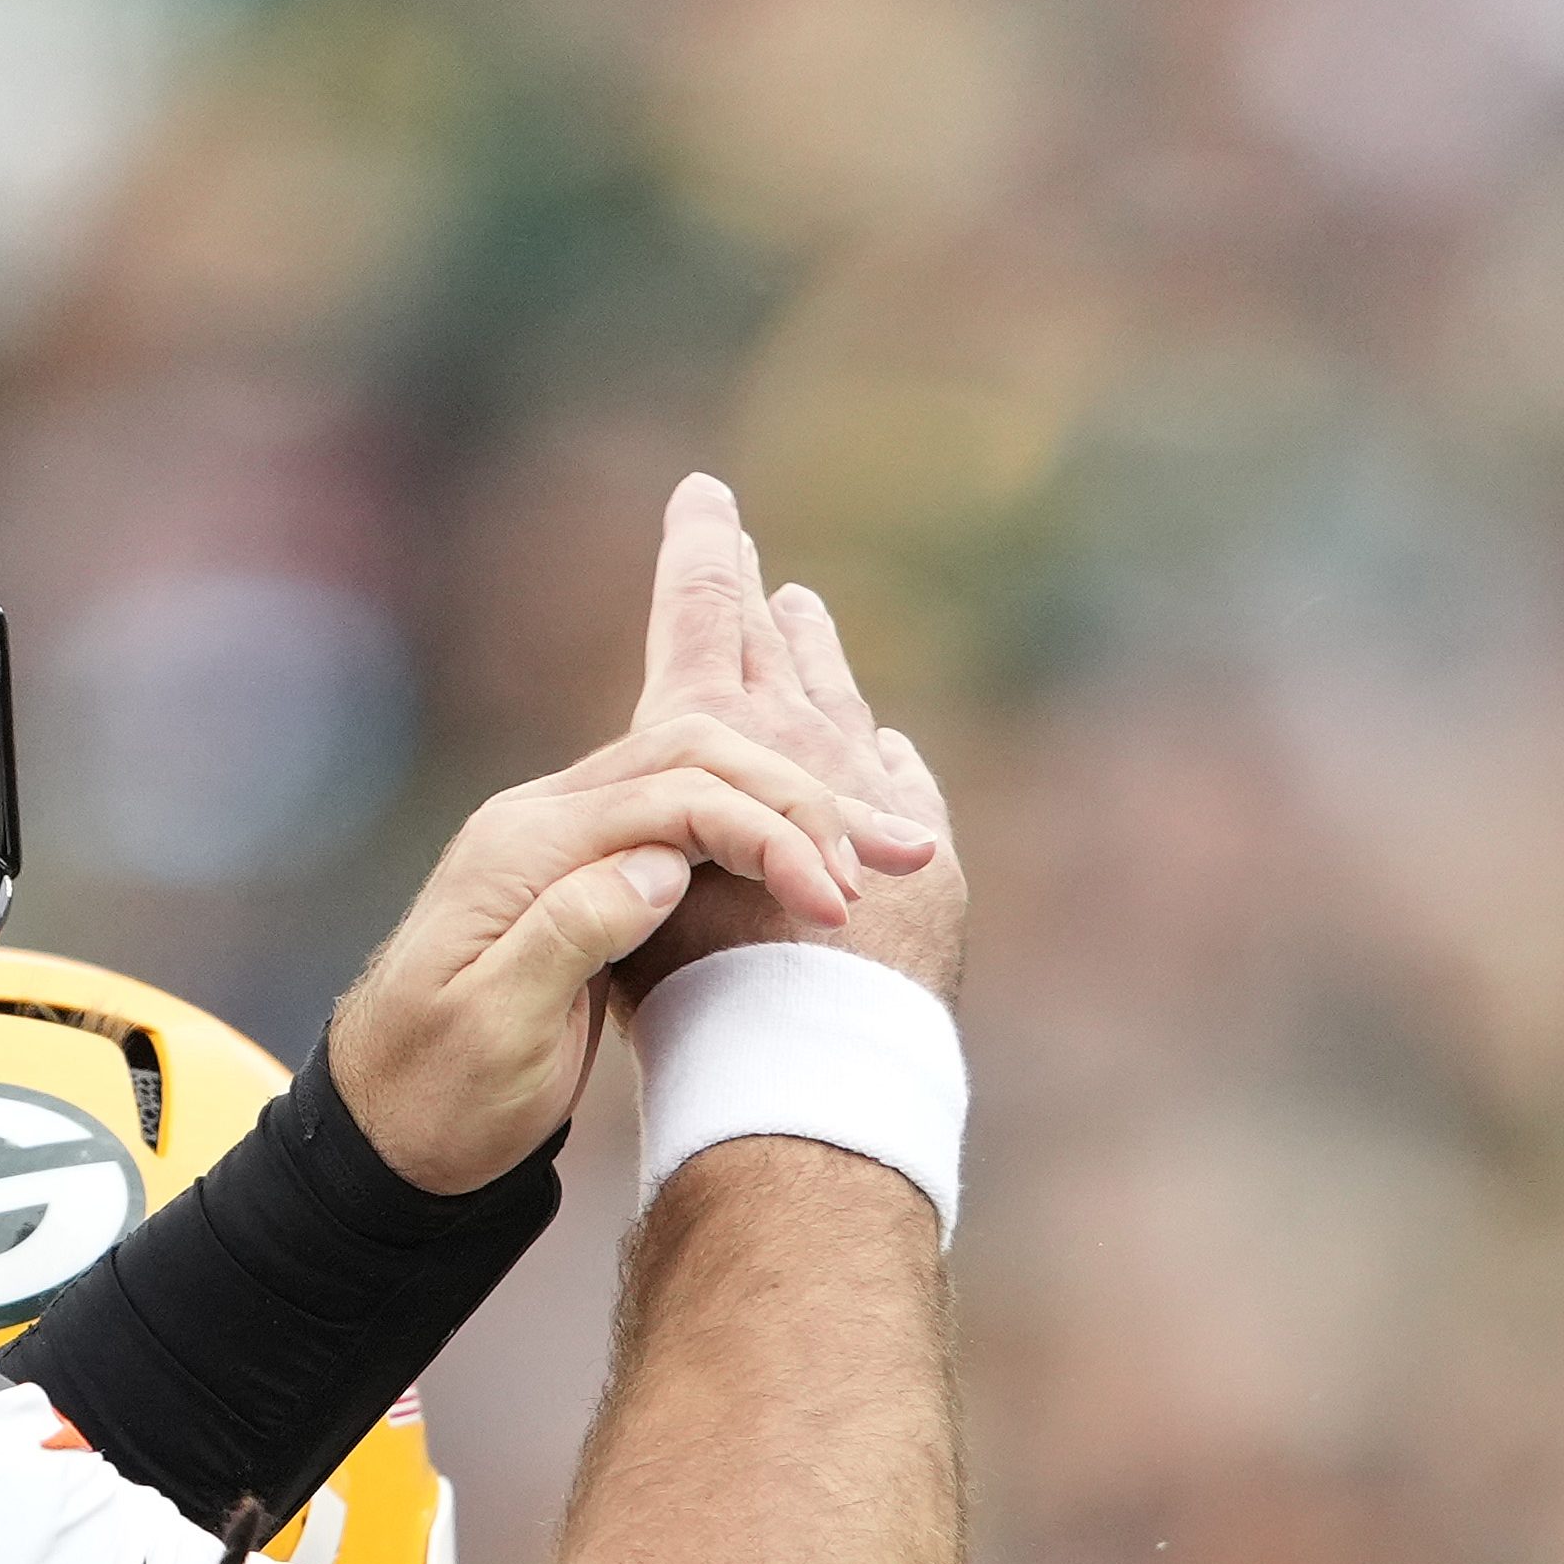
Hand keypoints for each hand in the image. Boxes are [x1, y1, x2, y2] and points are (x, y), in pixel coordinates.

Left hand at [324, 478, 945, 1195]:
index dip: (768, 835)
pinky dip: (766, 835)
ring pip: (700, 778)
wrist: (380, 1134)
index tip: (838, 902)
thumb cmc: (435, 1097)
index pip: (672, 798)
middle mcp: (543, 823)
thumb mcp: (494, 1029)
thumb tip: (664, 863)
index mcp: (523, 851)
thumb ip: (570, 933)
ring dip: (797, 810)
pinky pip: (689, 819)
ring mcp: (564, 841)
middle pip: (696, 759)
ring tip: (896, 853)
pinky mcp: (586, 874)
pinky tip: (825, 863)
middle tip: (904, 855)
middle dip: (804, 802)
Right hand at [620, 539, 958, 1007]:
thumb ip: (677, 823)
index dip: (698, 553)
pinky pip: (895, 789)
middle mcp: (785, 744)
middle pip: (760, 647)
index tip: (708, 493)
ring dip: (809, 655)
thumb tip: (705, 802)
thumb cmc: (693, 991)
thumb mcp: (647, 893)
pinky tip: (884, 752)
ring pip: (829, 705)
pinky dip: (880, 762)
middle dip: (740, 586)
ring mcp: (860, 793)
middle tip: (730, 524)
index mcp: (701, 736)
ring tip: (799, 607)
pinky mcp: (915, 854)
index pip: (698, 618)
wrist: (793, 1070)